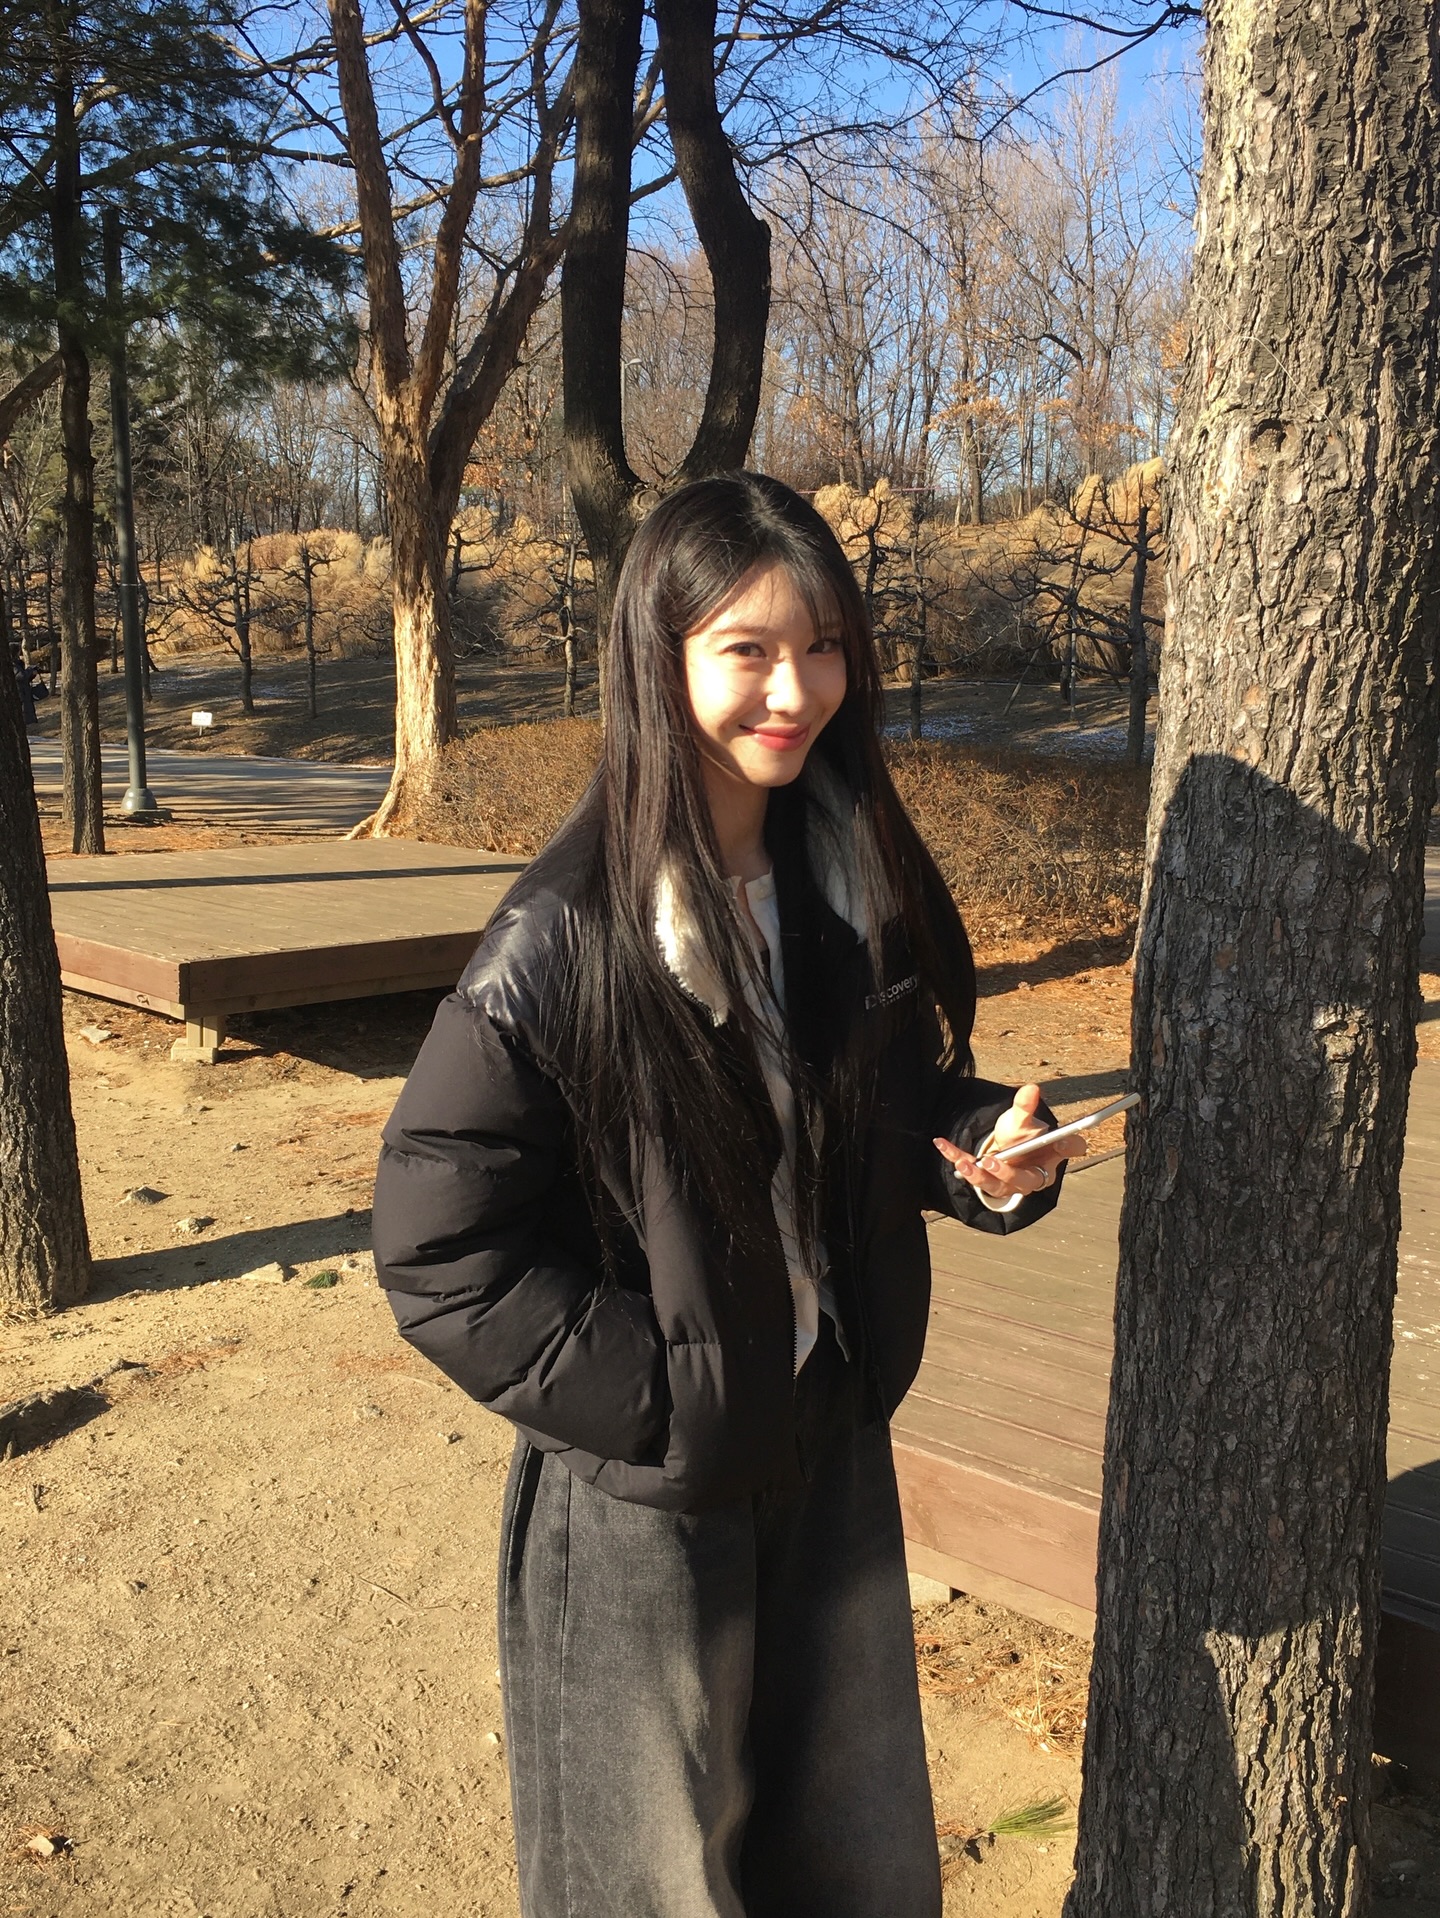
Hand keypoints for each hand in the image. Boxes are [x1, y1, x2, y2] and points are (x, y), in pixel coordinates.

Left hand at [933, 1083, 1086, 1203]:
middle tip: (992, 1161)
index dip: (1067, 1147)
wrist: (1005, 1148)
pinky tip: (942, 1144)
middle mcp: (1032, 1176)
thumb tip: (1032, 1088)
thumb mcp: (1022, 1120)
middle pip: (1026, 1181)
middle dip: (1007, 1173)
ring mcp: (1008, 1184)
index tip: (1060, 1141)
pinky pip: (970, 1172)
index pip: (1067, 1151)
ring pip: (995, 1186)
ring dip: (978, 1175)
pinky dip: (955, 1157)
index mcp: (1050, 1158)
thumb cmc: (1021, 1136)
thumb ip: (1025, 1106)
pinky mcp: (986, 1181)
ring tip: (964, 1164)